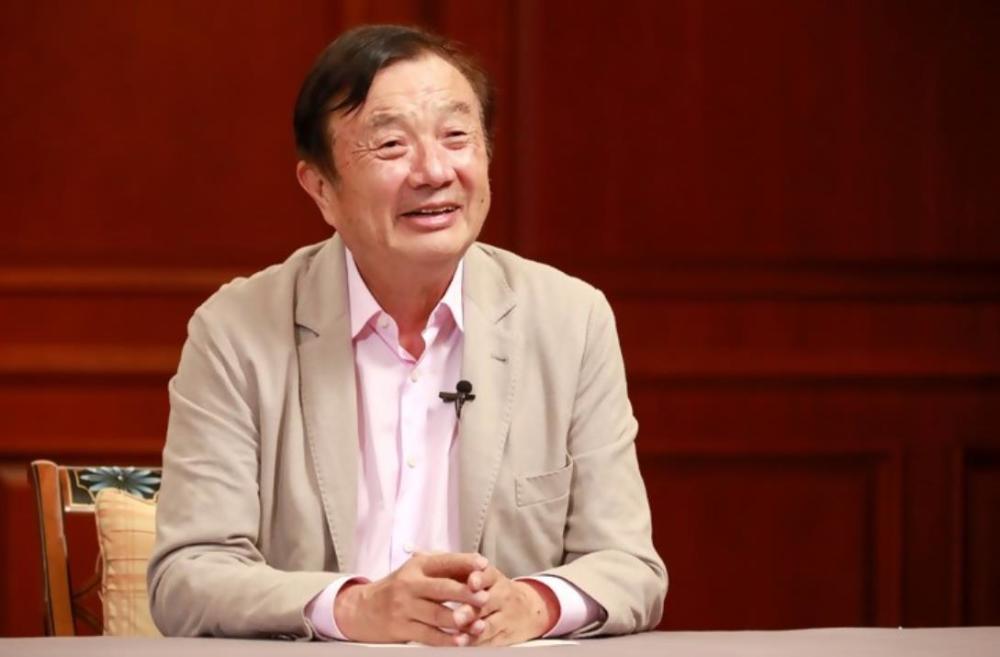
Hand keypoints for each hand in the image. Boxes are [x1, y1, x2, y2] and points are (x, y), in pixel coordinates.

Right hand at [334, 552, 490, 645]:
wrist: (362, 609)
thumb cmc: (398, 588)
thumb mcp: (415, 570)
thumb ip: (441, 568)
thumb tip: (474, 566)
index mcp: (418, 566)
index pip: (444, 561)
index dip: (465, 562)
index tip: (483, 565)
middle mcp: (410, 584)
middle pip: (442, 589)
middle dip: (465, 593)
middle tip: (484, 597)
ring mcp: (405, 607)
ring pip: (436, 614)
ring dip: (459, 620)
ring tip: (478, 624)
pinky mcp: (401, 627)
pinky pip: (428, 635)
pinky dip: (446, 639)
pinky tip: (460, 640)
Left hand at [458, 566, 558, 645]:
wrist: (529, 609)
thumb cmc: (494, 589)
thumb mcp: (486, 575)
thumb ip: (465, 569)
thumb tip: (439, 563)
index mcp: (494, 578)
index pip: (489, 576)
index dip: (480, 579)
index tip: (471, 582)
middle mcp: (502, 597)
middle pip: (487, 604)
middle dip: (471, 611)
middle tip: (458, 616)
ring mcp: (505, 618)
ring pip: (489, 626)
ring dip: (474, 632)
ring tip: (460, 639)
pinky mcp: (504, 637)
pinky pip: (490, 642)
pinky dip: (477, 645)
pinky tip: (464, 646)